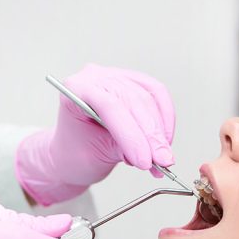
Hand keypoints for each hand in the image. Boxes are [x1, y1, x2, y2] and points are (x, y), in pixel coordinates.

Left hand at [15, 64, 175, 205]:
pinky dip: (165, 120)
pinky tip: (165, 140)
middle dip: (150, 135)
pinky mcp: (135, 83)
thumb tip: (155, 157)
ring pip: (149, 98)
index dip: (131, 135)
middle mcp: (96, 77)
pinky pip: (158, 96)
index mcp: (75, 89)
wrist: (73, 152)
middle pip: (132, 100)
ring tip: (162, 158)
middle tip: (162, 161)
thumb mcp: (96, 155)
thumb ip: (125, 151)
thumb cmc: (76, 152)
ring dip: (159, 131)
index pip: (109, 105)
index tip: (145, 160)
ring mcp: (116, 77)